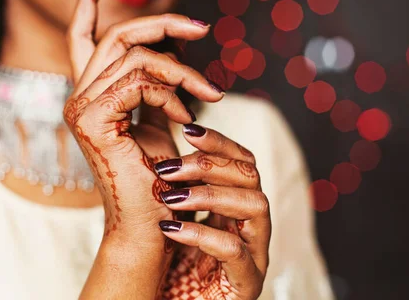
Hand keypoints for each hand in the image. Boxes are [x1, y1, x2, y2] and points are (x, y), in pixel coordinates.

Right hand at [62, 0, 223, 242]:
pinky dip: (171, 92)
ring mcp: (81, 107)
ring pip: (134, 56)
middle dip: (164, 24)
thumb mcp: (161, 116)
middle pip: (118, 35)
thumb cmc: (161, 173)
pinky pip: (137, 80)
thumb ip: (158, 81)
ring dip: (182, 71)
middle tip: (203, 29)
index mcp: (92, 93)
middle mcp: (79, 96)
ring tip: (209, 95)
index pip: (82, 37)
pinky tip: (186, 116)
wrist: (153, 221)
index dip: (86, 2)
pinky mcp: (92, 119)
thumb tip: (176, 45)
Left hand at [154, 125, 270, 299]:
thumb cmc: (165, 263)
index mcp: (235, 207)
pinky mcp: (246, 284)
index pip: (241, 160)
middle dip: (210, 164)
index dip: (220, 141)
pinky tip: (170, 228)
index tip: (189, 128)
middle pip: (250, 176)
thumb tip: (154, 124)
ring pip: (254, 205)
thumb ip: (172, 180)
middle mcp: (251, 227)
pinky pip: (235, 250)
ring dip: (209, 194)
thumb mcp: (169, 213)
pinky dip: (201, 234)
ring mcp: (254, 256)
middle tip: (169, 169)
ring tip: (170, 196)